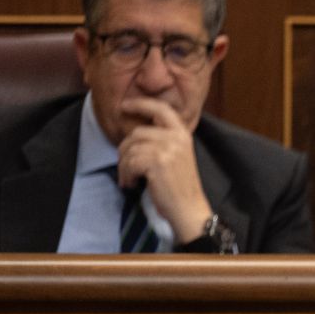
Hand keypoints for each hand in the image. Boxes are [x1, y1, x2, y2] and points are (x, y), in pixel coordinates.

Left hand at [118, 98, 210, 244]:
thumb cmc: (180, 186)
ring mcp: (167, 149)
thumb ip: (163, 140)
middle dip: (125, 151)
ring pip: (130, 149)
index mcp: (182, 133)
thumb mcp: (178, 156)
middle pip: (137, 133)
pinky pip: (129, 163)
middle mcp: (176, 138)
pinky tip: (132, 184)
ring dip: (124, 166)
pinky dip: (126, 175)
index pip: (160, 109)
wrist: (189, 209)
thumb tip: (135, 133)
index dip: (140, 104)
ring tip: (130, 179)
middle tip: (126, 167)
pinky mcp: (157, 163)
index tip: (124, 106)